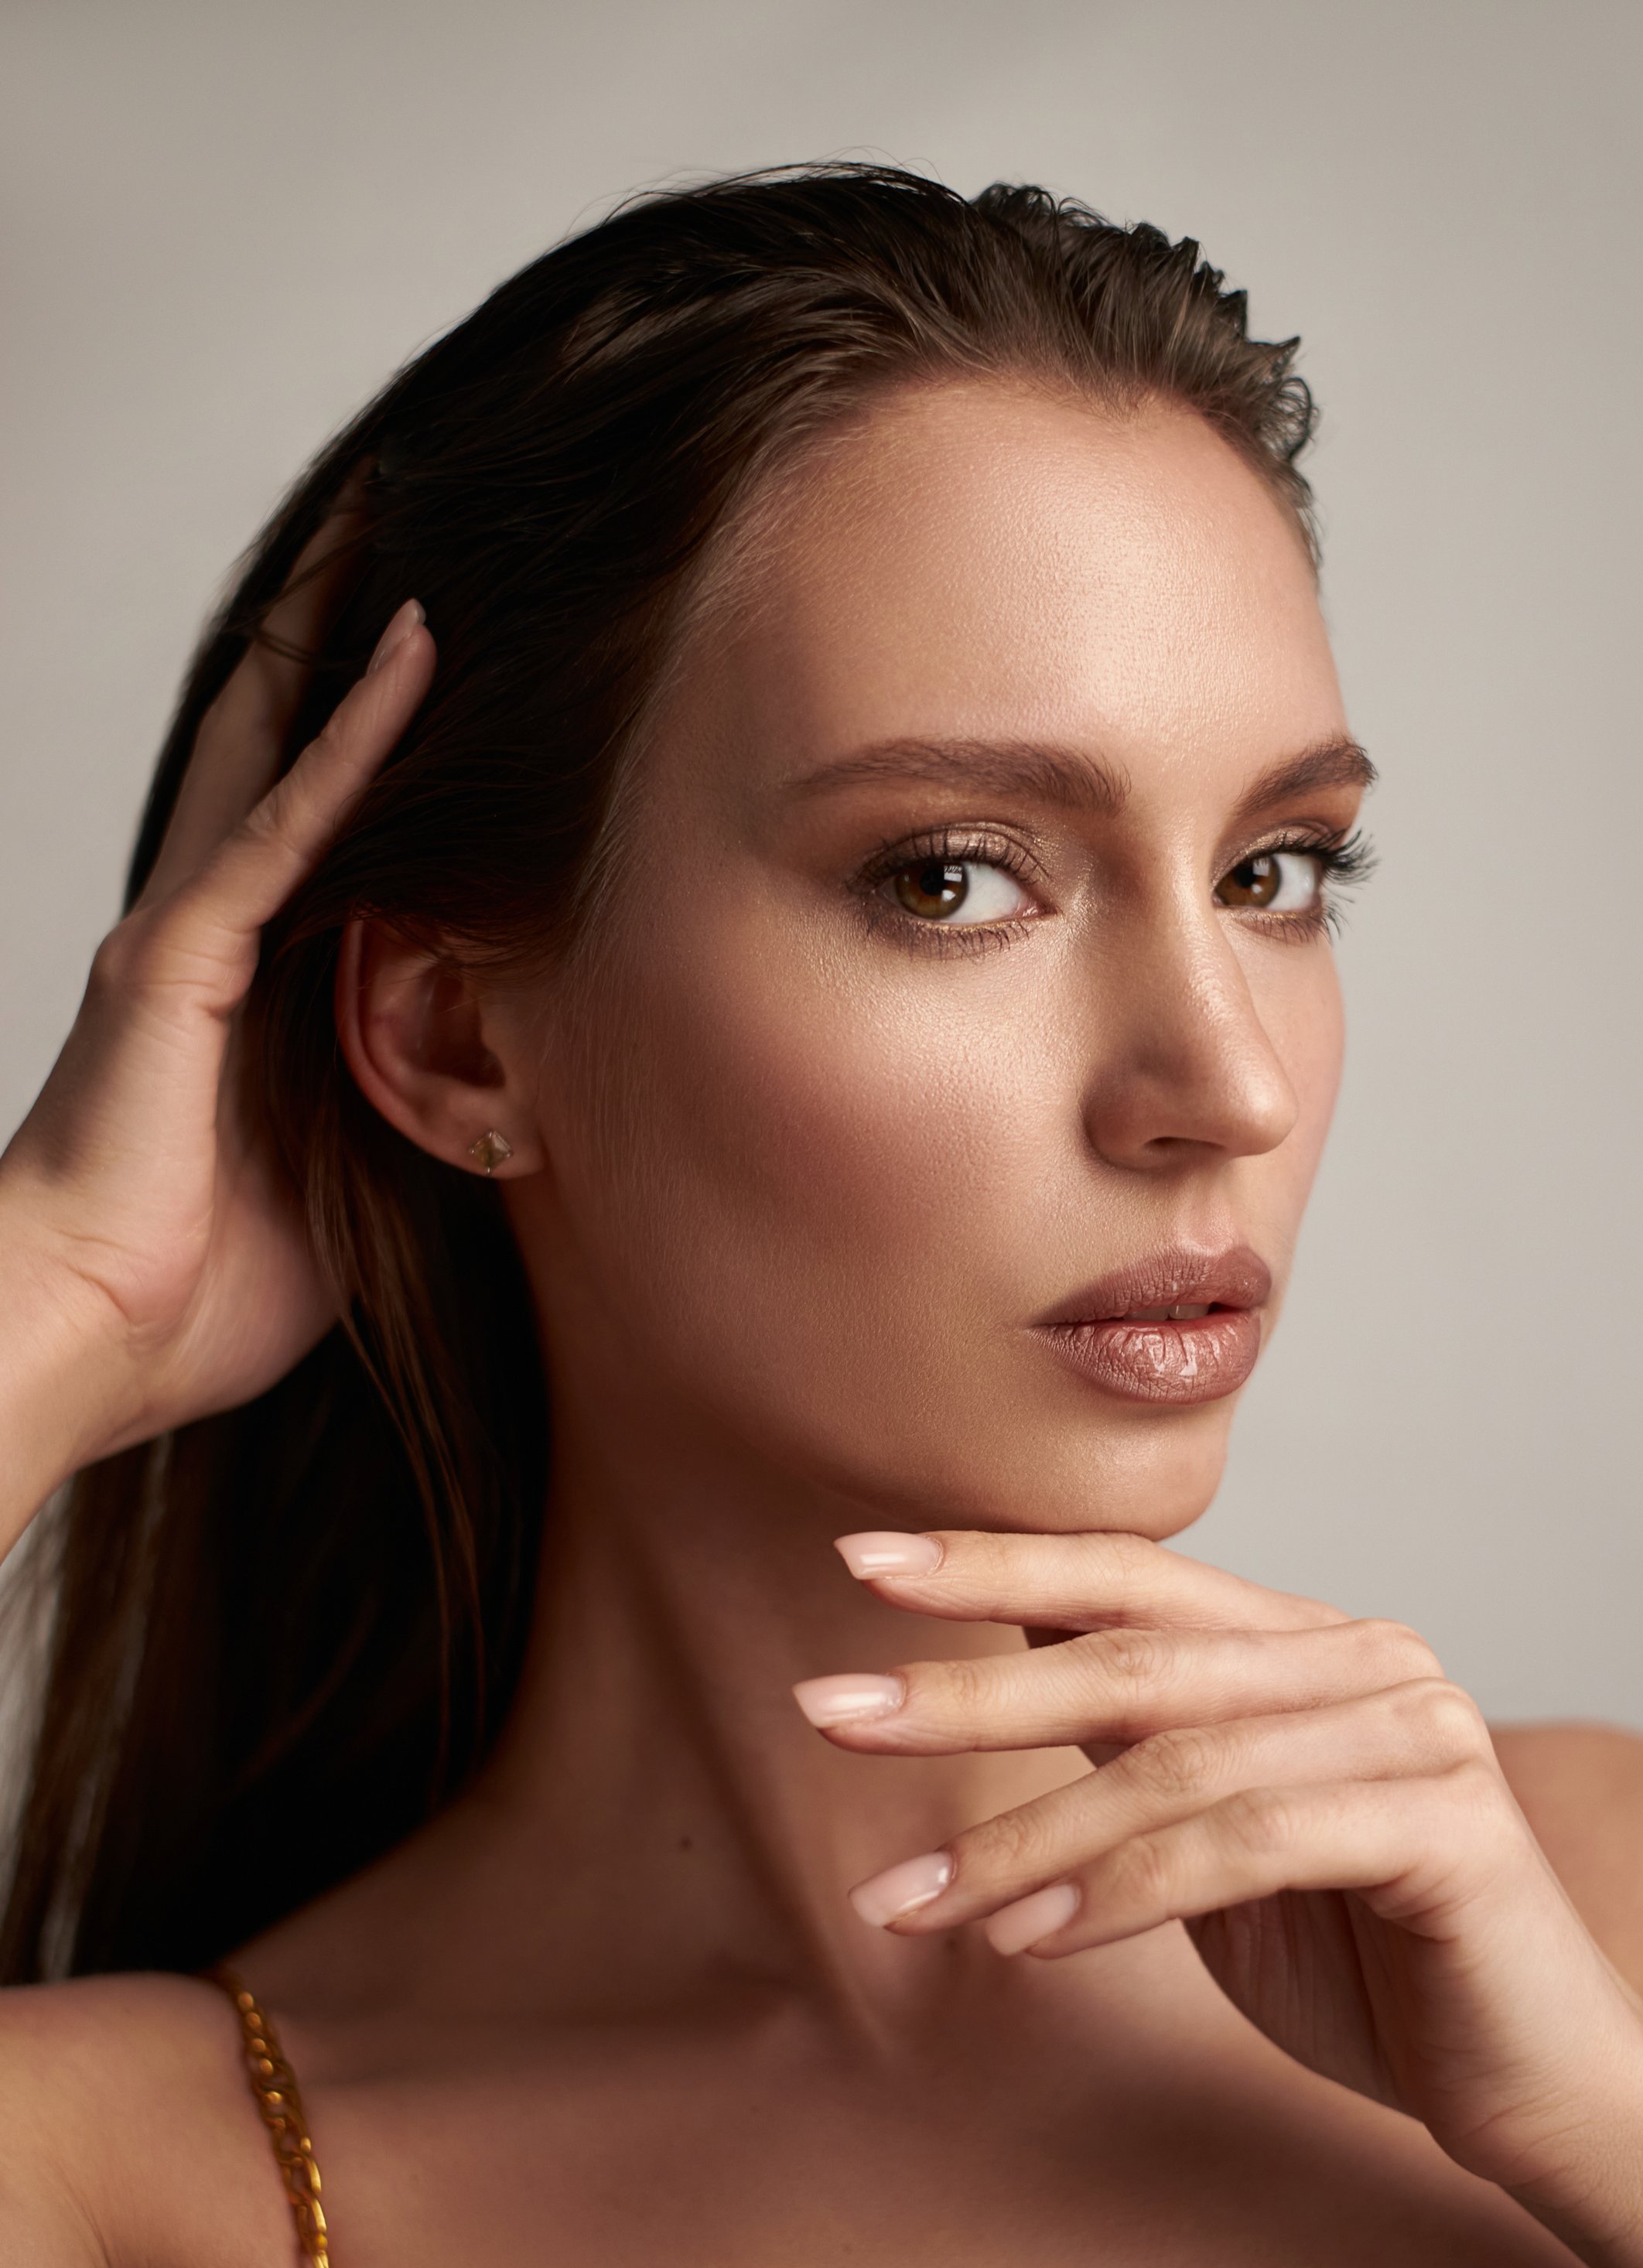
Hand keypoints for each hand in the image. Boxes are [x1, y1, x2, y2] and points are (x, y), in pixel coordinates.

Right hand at [0, 526, 433, 1501]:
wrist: (88, 1339)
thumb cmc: (193, 1293)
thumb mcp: (350, 1196)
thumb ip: (414, 1130)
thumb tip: (526, 1118)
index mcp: (232, 993)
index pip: (305, 828)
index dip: (360, 737)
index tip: (430, 658)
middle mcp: (200, 936)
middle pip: (278, 747)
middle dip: (334, 639)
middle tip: (401, 528)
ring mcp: (187, 935)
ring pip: (282, 746)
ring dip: (347, 639)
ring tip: (406, 525)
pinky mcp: (184, 958)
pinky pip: (290, 822)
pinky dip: (356, 738)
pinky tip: (415, 654)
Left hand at [799, 1529, 1642, 2197]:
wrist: (1547, 2095)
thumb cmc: (1375, 1973)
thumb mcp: (1222, 1849)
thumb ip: (1144, 1751)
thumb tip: (1014, 1656)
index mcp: (1311, 1646)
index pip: (1131, 1577)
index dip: (993, 1561)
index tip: (858, 1564)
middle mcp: (1369, 1659)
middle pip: (1135, 1660)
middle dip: (967, 1692)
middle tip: (830, 1717)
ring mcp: (1418, 1730)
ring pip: (1174, 1766)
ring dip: (1020, 1841)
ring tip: (907, 1903)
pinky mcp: (1448, 1823)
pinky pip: (1247, 1843)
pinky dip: (1121, 1893)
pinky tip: (1026, 1940)